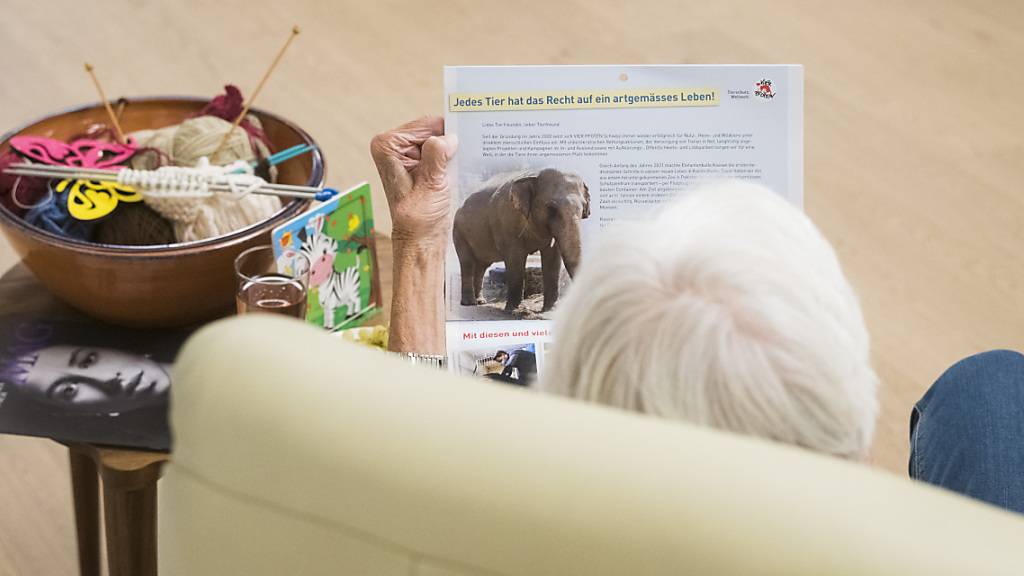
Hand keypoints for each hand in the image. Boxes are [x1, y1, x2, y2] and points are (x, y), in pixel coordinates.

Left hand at [370, 116, 457, 247]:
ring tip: (457, 168)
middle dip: (448, 142)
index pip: (426, 125)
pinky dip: (449, 159)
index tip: (461, 145)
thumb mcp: (431, 183)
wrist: (421, 239)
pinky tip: (455, 170)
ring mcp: (405, 154)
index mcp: (387, 146)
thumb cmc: (419, 218)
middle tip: (461, 158)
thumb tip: (449, 137)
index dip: (445, 134)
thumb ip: (437, 155)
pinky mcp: (417, 164)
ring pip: (438, 140)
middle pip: (431, 130)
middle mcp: (393, 146)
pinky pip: (438, 152)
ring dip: (450, 152)